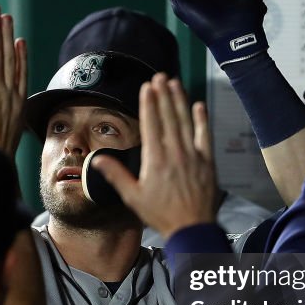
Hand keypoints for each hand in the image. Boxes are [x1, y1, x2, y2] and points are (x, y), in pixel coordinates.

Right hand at [91, 74, 215, 238]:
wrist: (192, 228)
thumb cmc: (161, 214)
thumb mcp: (133, 197)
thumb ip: (116, 175)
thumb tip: (97, 158)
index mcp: (155, 160)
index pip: (151, 124)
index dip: (149, 103)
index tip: (147, 87)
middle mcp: (175, 153)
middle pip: (169, 117)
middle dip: (164, 95)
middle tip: (160, 76)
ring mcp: (193, 156)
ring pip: (186, 122)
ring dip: (180, 101)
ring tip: (175, 83)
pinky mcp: (207, 161)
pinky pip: (205, 135)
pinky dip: (202, 120)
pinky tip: (198, 105)